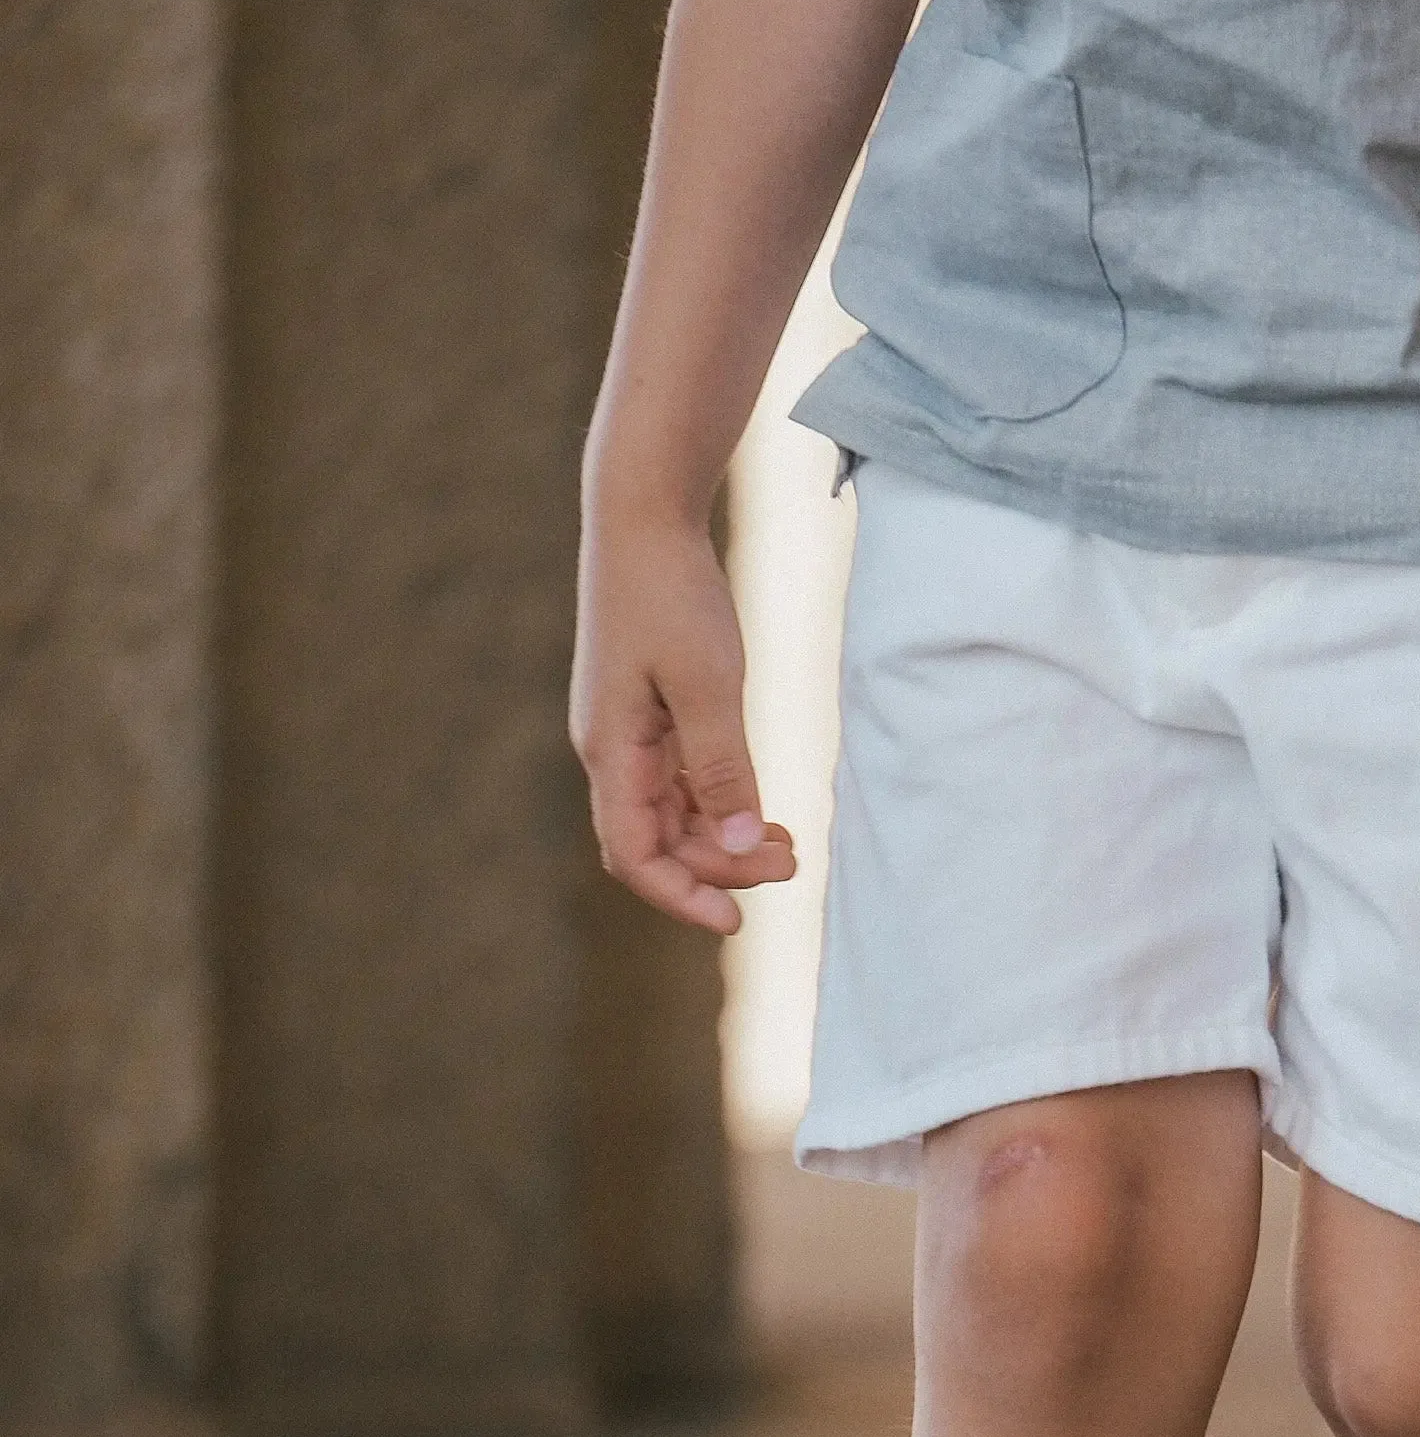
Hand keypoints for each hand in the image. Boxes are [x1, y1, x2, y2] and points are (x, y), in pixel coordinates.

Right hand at [569, 514, 797, 933]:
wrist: (644, 516)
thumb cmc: (673, 593)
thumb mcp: (709, 683)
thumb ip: (722, 767)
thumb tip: (739, 841)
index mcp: (611, 751)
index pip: (634, 856)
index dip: (683, 895)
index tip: (738, 921)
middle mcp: (610, 750)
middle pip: (656, 843)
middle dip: (719, 866)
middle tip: (791, 863)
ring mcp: (627, 732)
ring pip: (670, 816)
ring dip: (723, 838)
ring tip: (788, 845)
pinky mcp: (648, 711)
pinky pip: (678, 782)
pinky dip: (718, 803)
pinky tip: (761, 809)